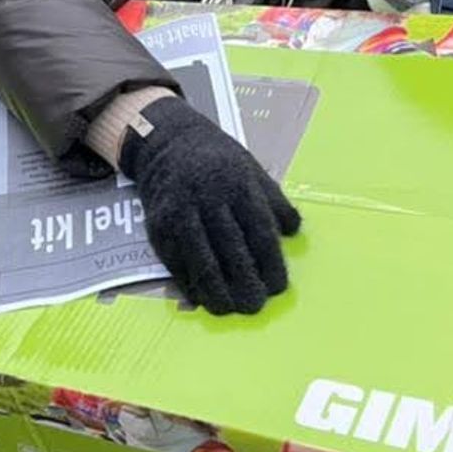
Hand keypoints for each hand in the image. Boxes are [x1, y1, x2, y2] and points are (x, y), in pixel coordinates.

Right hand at [120, 97, 299, 314]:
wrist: (168, 142)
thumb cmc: (218, 160)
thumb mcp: (252, 170)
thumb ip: (275, 202)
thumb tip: (294, 232)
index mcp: (239, 185)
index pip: (259, 232)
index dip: (270, 264)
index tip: (278, 287)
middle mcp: (209, 199)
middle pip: (231, 249)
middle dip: (244, 281)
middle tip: (255, 306)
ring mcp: (181, 212)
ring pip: (200, 258)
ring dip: (214, 289)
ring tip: (227, 309)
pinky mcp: (158, 224)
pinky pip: (174, 259)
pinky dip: (187, 281)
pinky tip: (199, 297)